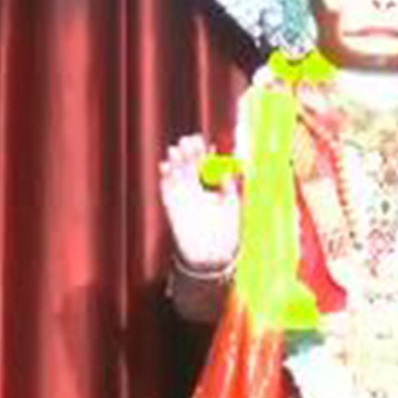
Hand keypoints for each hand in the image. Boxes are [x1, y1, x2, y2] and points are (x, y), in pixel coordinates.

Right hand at [159, 134, 239, 271]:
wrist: (214, 257)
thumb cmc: (227, 231)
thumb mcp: (232, 205)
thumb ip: (229, 186)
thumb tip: (228, 168)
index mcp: (209, 188)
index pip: (203, 166)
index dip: (201, 153)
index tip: (202, 141)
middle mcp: (194, 192)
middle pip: (188, 167)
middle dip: (187, 154)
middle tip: (187, 140)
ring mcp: (183, 200)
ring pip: (176, 176)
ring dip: (175, 163)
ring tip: (175, 150)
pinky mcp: (173, 210)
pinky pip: (167, 192)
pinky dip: (165, 179)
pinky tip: (165, 167)